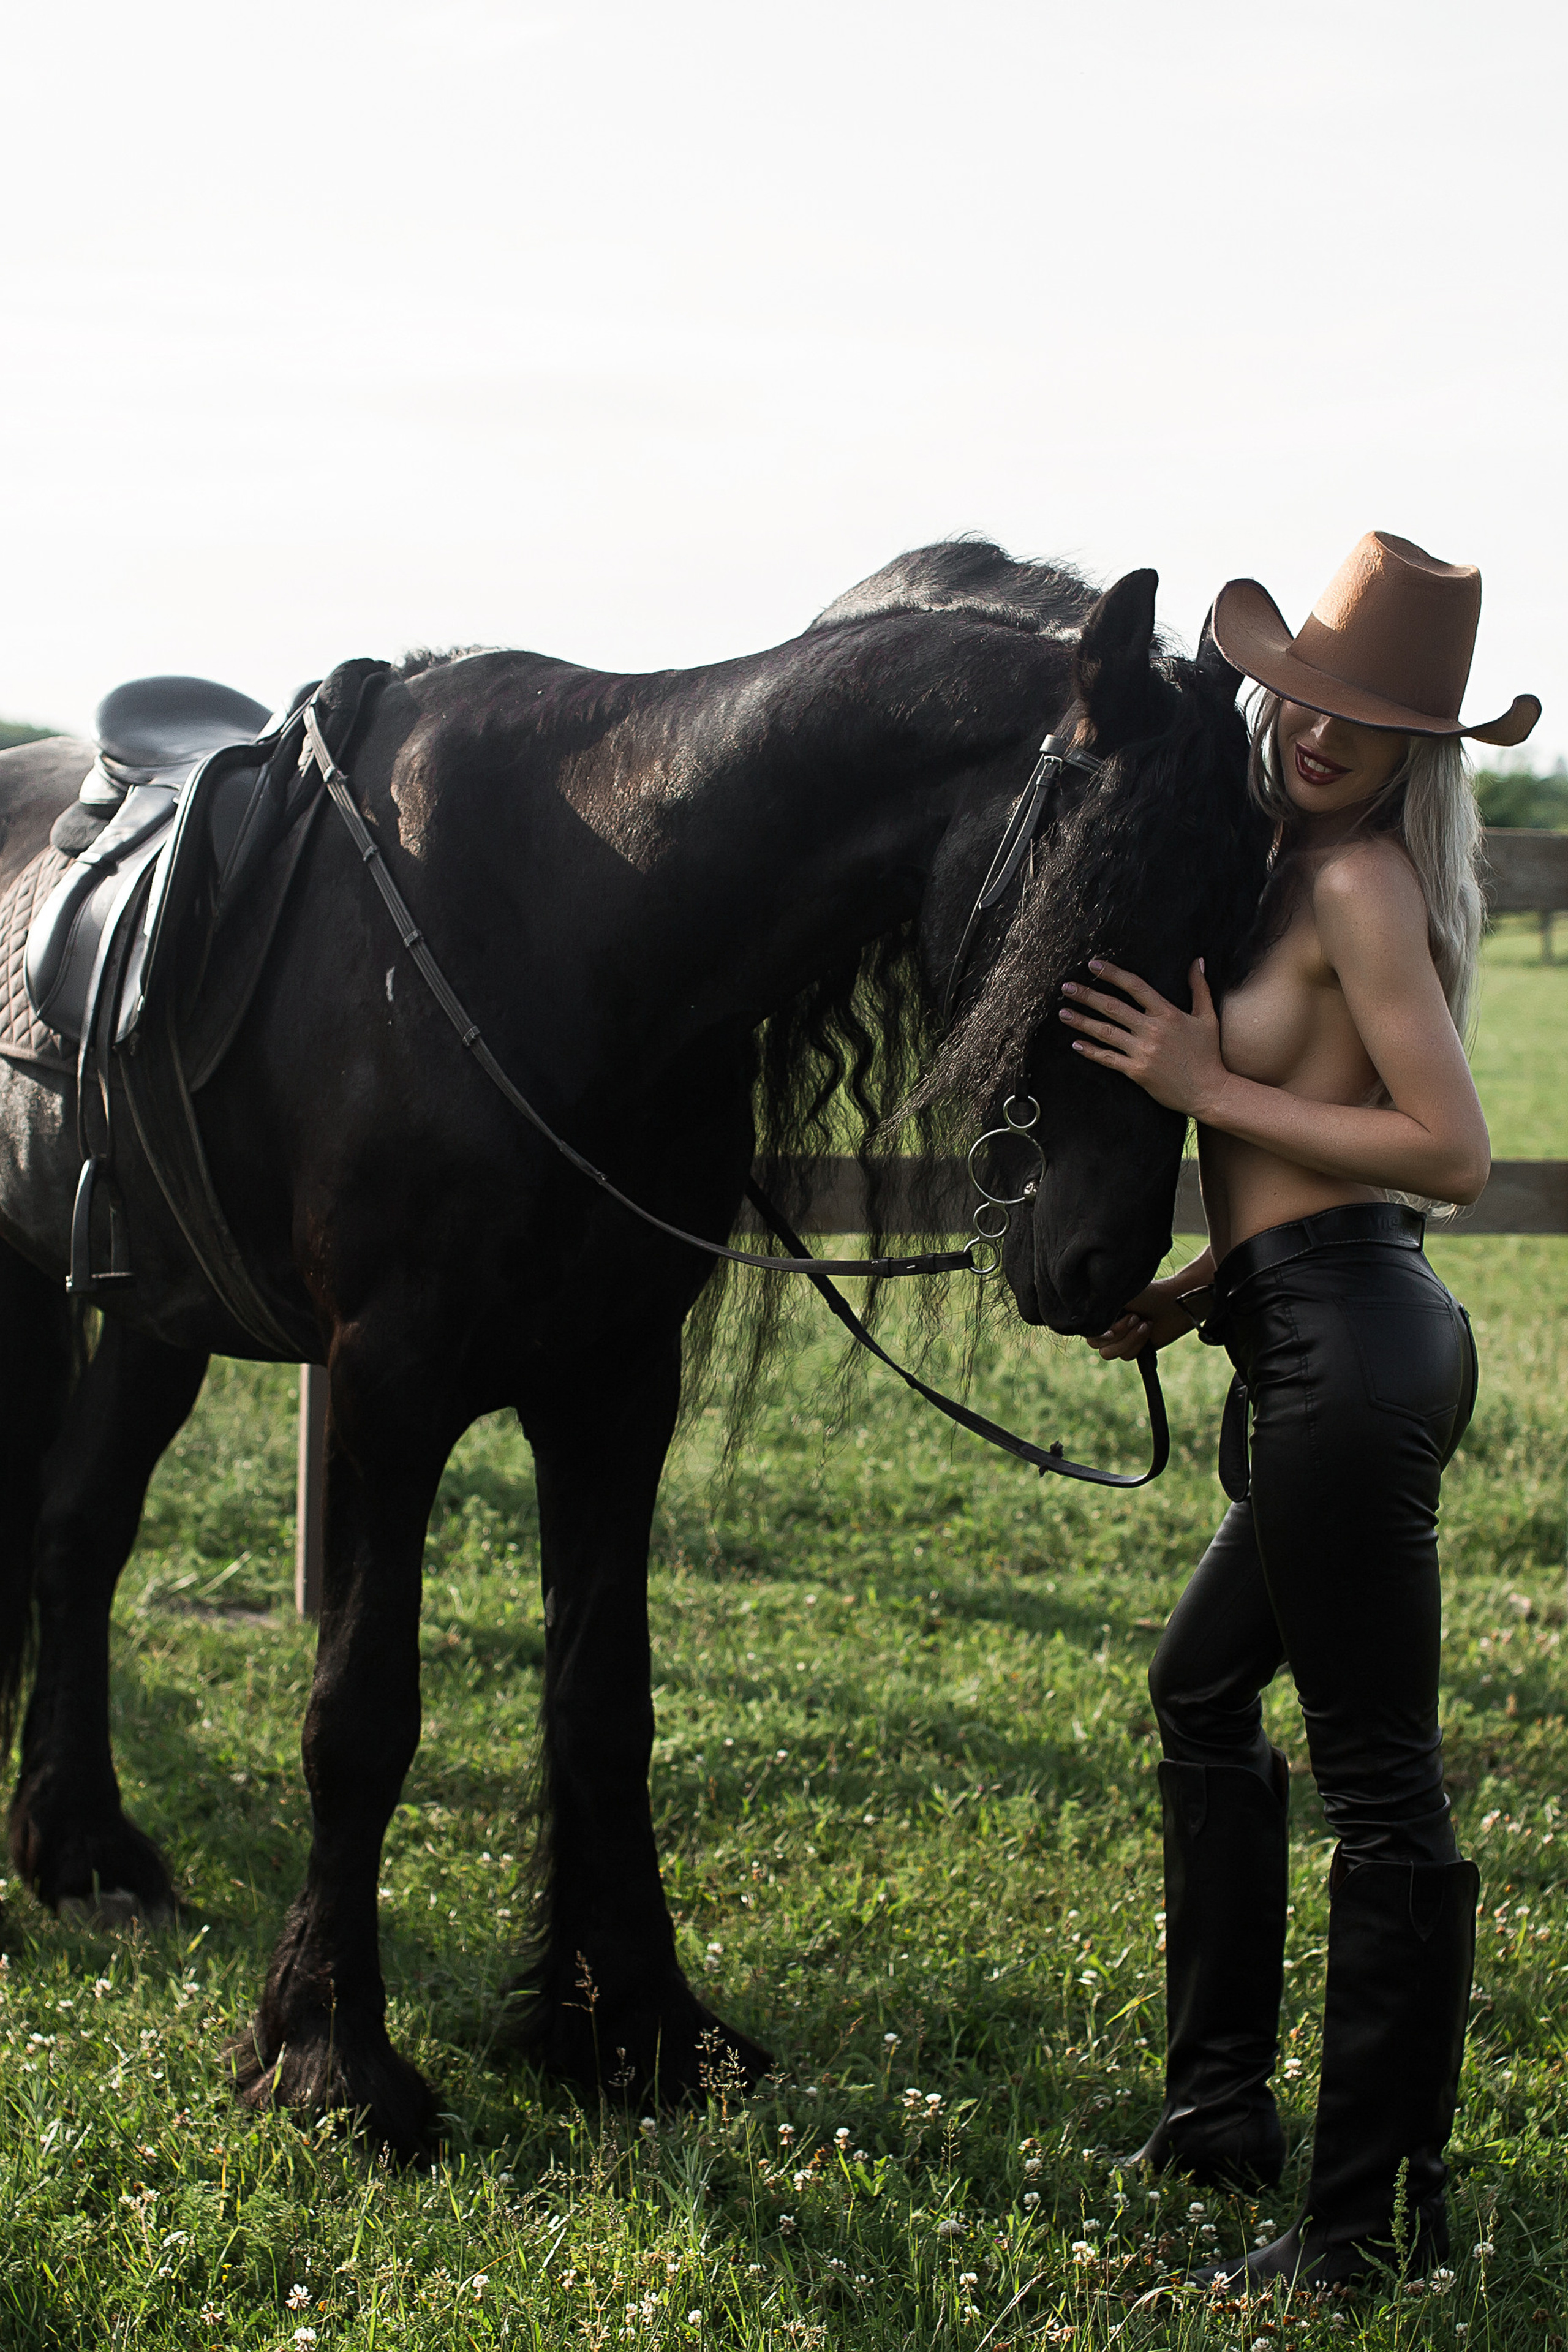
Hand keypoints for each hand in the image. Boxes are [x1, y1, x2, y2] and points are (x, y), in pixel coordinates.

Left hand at [1058, 956, 1228, 1115]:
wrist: (1209, 1091)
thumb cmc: (1208, 1054)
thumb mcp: (1207, 1018)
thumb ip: (1200, 988)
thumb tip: (1197, 961)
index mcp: (1168, 1014)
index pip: (1135, 987)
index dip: (1112, 974)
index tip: (1093, 965)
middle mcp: (1153, 1030)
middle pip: (1113, 1007)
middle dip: (1087, 995)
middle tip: (1067, 987)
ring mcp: (1143, 1052)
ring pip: (1106, 1032)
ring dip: (1082, 1021)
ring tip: (1063, 1012)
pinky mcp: (1137, 1071)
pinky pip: (1108, 1059)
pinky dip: (1091, 1051)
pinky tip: (1076, 1044)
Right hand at [1083, 1279, 1200, 1359]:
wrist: (1173, 1303)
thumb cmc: (1148, 1294)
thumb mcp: (1120, 1295)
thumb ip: (1100, 1306)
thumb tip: (1088, 1319)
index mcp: (1100, 1311)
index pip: (1085, 1328)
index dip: (1097, 1331)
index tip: (1109, 1327)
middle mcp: (1107, 1325)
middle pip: (1095, 1344)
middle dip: (1118, 1332)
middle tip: (1135, 1317)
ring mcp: (1120, 1338)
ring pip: (1109, 1353)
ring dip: (1129, 1339)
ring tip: (1144, 1323)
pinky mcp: (1134, 1348)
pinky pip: (1126, 1356)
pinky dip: (1138, 1343)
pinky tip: (1149, 1328)